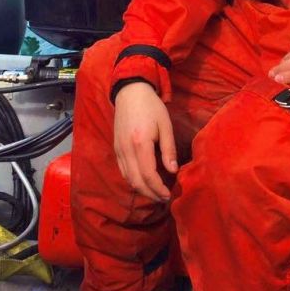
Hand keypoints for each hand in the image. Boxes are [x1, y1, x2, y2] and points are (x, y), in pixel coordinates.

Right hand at [113, 82, 177, 201]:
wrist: (130, 92)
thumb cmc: (151, 106)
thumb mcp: (165, 125)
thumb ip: (168, 149)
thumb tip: (173, 171)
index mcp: (140, 143)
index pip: (148, 175)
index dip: (158, 188)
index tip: (169, 195)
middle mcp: (126, 150)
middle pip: (136, 181)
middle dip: (150, 193)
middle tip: (164, 198)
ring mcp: (118, 150)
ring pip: (128, 178)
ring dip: (142, 189)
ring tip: (156, 192)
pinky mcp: (116, 148)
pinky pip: (123, 171)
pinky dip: (133, 180)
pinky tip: (144, 181)